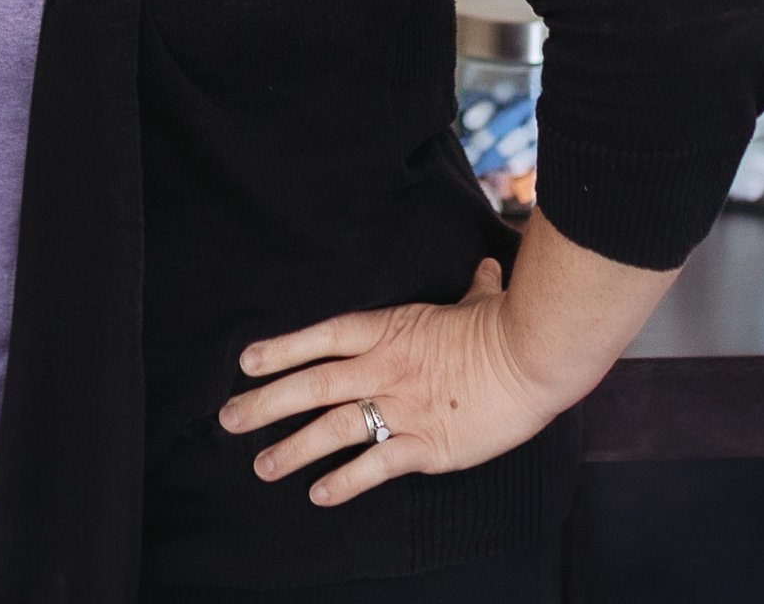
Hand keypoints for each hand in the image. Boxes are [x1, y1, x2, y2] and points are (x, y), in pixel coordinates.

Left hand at [217, 257, 560, 507]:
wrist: (534, 356)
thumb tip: (485, 268)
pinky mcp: (426, 444)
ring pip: (334, 428)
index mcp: (391, 329)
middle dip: (267, 402)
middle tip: (229, 419)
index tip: (245, 362)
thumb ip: (473, 288)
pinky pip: (375, 466)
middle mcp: (386, 368)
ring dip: (294, 449)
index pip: (322, 337)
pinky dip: (345, 482)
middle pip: (313, 384)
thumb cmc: (507, 324)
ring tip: (262, 467)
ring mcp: (403, 407)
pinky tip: (319, 495)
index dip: (281, 349)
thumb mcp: (479, 301)